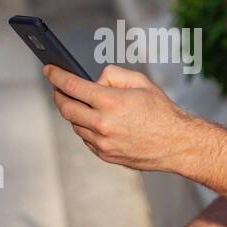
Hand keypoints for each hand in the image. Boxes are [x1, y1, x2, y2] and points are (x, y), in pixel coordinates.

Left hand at [44, 63, 195, 171]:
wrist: (176, 144)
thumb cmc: (161, 111)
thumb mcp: (140, 81)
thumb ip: (112, 75)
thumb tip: (93, 81)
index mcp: (111, 102)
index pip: (73, 87)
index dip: (57, 76)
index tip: (49, 70)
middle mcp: (103, 124)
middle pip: (66, 108)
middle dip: (58, 95)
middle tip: (58, 88)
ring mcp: (103, 143)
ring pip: (75, 125)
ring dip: (73, 112)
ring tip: (78, 103)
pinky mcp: (105, 155)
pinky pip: (86, 138)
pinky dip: (85, 127)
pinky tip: (92, 120)